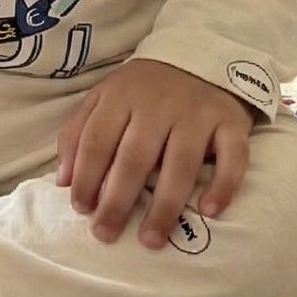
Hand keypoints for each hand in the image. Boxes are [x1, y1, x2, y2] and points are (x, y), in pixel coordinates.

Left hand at [55, 59, 255, 246]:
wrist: (201, 57)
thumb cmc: (145, 89)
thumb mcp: (105, 97)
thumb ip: (79, 133)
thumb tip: (64, 181)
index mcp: (122, 96)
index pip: (97, 141)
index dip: (86, 178)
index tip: (82, 211)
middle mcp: (159, 104)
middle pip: (135, 158)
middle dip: (117, 201)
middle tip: (106, 235)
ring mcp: (197, 114)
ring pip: (180, 164)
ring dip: (165, 206)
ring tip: (150, 240)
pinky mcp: (231, 123)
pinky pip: (232, 158)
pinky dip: (223, 185)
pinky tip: (209, 211)